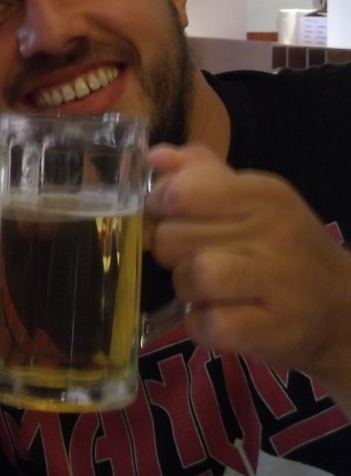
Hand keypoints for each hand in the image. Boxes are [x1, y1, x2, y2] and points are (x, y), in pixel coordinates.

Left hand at [146, 144, 350, 385]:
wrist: (343, 308)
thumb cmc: (282, 246)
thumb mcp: (249, 197)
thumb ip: (197, 171)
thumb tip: (154, 156)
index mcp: (262, 193)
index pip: (180, 192)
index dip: (158, 207)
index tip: (168, 217)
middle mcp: (272, 232)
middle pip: (173, 237)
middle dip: (170, 251)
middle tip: (193, 258)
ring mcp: (277, 283)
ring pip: (190, 276)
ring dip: (185, 287)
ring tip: (206, 289)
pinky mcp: (271, 330)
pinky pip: (206, 324)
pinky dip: (200, 324)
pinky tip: (218, 317)